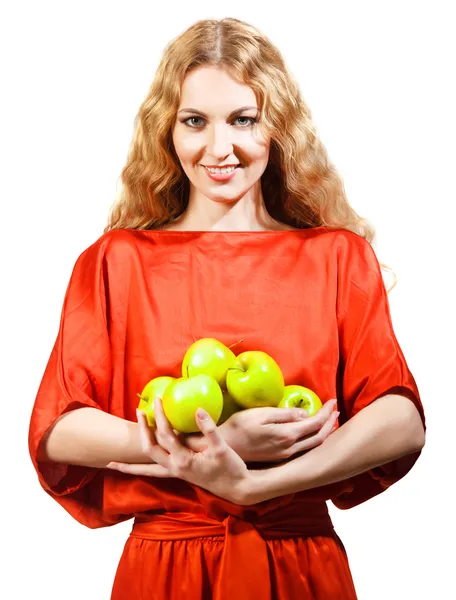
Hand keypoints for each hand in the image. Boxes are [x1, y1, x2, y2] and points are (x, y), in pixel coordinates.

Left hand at [106, 397, 251, 504]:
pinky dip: (141, 471)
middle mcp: (175, 468)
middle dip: (142, 430)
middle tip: (138, 411)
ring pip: (147, 467)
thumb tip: (197, 410)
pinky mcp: (179, 475)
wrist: (238, 489)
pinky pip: (154, 472)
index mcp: (183, 460)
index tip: (158, 399)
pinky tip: (135, 468)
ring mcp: (176, 473)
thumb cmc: (231, 467)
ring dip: (129, 464)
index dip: (159, 416)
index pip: (165, 434)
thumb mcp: (222, 447)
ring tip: (111, 462)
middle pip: (150, 449)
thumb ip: (209, 429)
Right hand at [222, 399, 339, 462]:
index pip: (314, 423)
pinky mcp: (280, 457)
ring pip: (313, 445)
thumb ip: (284, 414)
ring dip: (324, 432)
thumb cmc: (240, 426)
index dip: (326, 412)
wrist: (226, 447)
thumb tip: (304, 413)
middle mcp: (290, 448)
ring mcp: (286, 455)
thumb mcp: (261, 414)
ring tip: (330, 421)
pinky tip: (313, 433)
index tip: (332, 401)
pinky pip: (305, 448)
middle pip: (319, 436)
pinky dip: (314, 438)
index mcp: (287, 435)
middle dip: (330, 422)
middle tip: (335, 409)